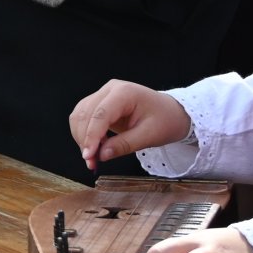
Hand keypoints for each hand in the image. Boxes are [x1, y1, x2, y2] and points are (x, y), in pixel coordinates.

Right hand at [69, 80, 192, 169]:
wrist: (172, 112)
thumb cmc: (165, 120)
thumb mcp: (149, 136)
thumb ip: (124, 145)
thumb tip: (101, 155)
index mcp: (125, 93)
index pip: (100, 114)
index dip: (91, 136)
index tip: (88, 156)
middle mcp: (110, 89)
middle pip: (86, 113)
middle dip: (85, 139)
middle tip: (91, 162)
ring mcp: (104, 94)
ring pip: (80, 115)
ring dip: (81, 137)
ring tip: (92, 157)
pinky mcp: (101, 102)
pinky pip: (84, 116)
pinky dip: (85, 133)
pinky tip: (94, 146)